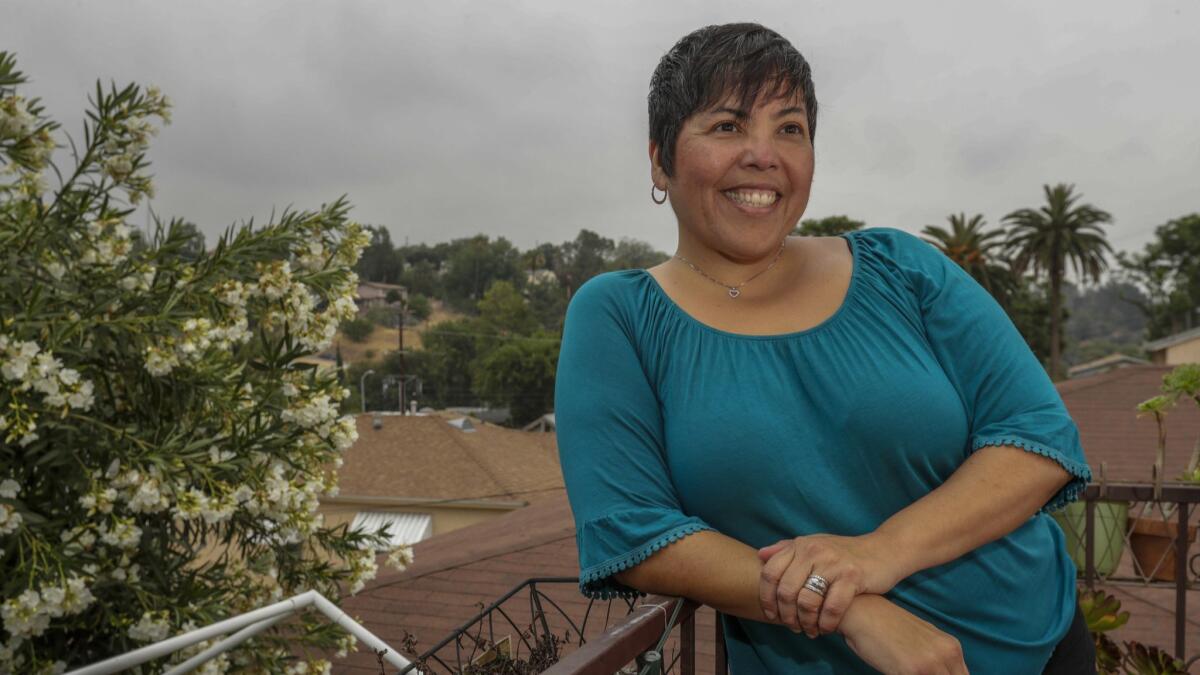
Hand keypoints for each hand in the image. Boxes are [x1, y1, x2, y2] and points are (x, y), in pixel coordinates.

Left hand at [757, 533, 895, 636]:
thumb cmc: (844, 552)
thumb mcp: (814, 545)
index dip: (766, 598)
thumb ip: (786, 549)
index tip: (771, 614)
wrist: (883, 550)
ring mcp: (833, 563)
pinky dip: (826, 623)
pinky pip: (832, 607)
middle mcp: (813, 551)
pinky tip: (827, 628)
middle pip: (786, 590)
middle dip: (786, 615)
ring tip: (810, 630)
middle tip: (793, 627)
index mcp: (800, 545)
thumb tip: (761, 555)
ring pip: (807, 601)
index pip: (770, 573)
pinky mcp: (852, 576)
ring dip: (806, 622)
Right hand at [839, 594, 968, 674]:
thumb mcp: (922, 639)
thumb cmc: (885, 626)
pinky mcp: (912, 671)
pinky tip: (896, 673)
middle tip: (913, 673)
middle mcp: (947, 654)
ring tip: (903, 672)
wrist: (862, 611)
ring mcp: (931, 663)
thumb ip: (937, 659)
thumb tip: (941, 672)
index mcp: (951, 647)